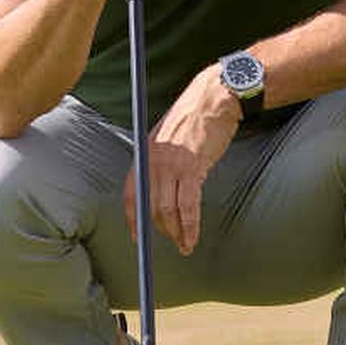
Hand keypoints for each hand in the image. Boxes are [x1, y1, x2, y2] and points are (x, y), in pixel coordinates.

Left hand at [139, 66, 238, 254]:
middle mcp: (153, 161)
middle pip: (150, 206)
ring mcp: (172, 165)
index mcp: (144, 153)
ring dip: (176, 233)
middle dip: (161, 229)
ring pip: (168, 211)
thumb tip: (158, 188)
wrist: (214, 98)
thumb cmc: (194, 117)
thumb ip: (159, 160)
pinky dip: (190, 226)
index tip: (137, 237)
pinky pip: (188, 206)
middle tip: (172, 241)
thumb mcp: (167, 137)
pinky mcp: (192, 168)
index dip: (133, 218)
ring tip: (185, 246)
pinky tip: (192, 238)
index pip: (131, 193)